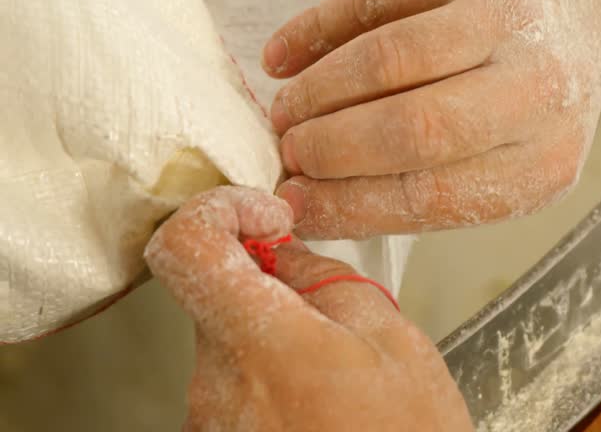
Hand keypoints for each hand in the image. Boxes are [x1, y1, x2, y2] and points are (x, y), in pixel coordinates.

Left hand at [145, 186, 473, 431]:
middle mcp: (218, 385)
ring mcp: (210, 421)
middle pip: (212, 294)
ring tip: (337, 368)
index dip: (221, 209)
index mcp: (265, 345)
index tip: (266, 217)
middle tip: (329, 304)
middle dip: (266, 283)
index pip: (186, 245)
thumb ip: (328, 280)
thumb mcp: (395, 340)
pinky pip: (231, 384)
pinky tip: (320, 400)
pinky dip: (269, 375)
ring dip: (271, 334)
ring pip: (224, 340)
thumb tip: (286, 250)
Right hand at [261, 0, 600, 238]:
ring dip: (320, 90)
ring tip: (286, 113)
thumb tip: (309, 209)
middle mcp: (539, 88)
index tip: (294, 206)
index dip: (349, 203)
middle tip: (287, 154)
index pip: (433, 196)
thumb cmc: (530, 101)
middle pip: (415, 127)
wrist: (588, 6)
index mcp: (545, 160)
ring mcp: (509, 15)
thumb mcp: (508, 159)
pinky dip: (317, 28)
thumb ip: (427, 184)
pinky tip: (283, 57)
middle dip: (332, 148)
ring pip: (392, 56)